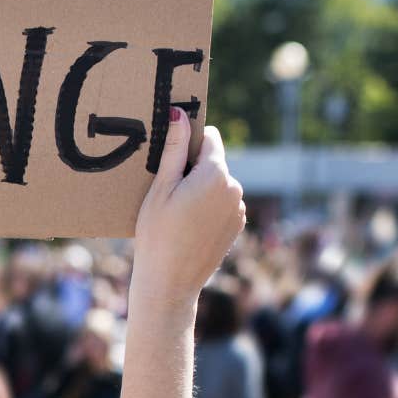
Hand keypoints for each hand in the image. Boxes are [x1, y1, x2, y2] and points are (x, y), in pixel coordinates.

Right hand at [131, 112, 244, 306]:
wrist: (170, 282)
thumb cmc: (158, 234)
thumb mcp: (160, 188)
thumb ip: (173, 149)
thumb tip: (179, 114)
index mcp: (216, 174)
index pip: (209, 137)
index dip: (188, 142)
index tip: (170, 159)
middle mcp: (234, 188)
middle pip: (213, 162)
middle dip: (193, 168)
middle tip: (167, 192)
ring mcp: (238, 209)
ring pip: (218, 184)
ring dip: (201, 188)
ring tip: (177, 212)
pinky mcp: (236, 226)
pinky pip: (222, 203)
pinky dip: (207, 207)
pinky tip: (188, 225)